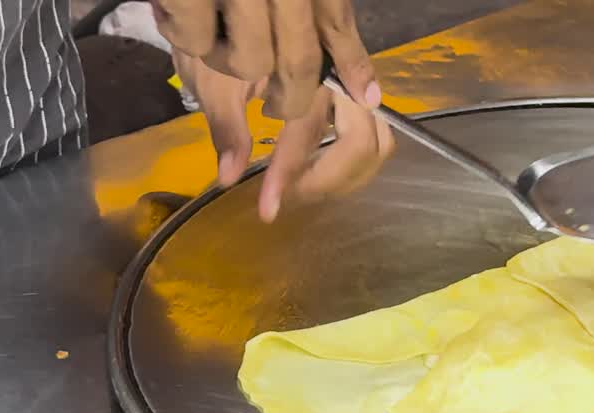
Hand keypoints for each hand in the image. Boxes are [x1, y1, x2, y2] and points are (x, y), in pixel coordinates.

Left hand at [164, 1, 394, 222]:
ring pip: (380, 143)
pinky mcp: (358, 90)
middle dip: (326, 180)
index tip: (267, 210)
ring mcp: (357, 84)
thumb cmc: (223, 34)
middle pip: (363, 145)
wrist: (242, 2)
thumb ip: (227, 127)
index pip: (308, 135)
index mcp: (309, 71)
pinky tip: (322, 161)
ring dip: (347, 173)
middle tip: (288, 192)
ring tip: (307, 180)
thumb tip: (228, 179)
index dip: (289, 178)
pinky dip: (355, 158)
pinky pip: (375, 133)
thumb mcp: (214, 78)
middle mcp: (343, 78)